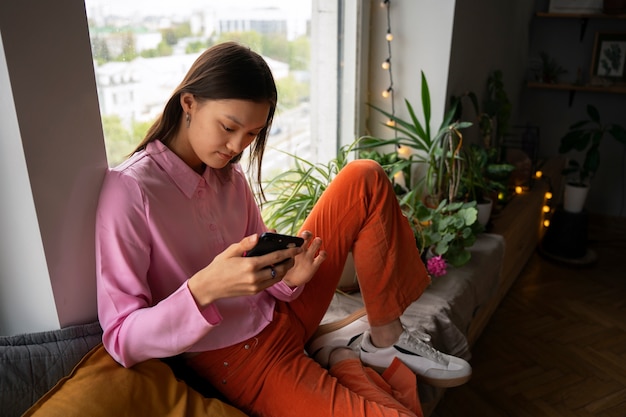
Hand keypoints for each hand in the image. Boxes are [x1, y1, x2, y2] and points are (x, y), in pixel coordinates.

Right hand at [187, 234, 302, 307]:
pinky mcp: (254, 292)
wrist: (209, 286)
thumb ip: (245, 243)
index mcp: (250, 265)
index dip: (288, 252)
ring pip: (277, 278)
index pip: (275, 258)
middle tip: (293, 254)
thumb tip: (258, 236)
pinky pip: (270, 283)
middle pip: (280, 269)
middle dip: (289, 261)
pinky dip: (276, 276)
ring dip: (284, 269)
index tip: (297, 247)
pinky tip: (275, 269)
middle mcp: (255, 277)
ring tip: (287, 261)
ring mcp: (255, 286)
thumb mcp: (230, 251)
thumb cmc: (219, 266)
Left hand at [281, 231, 326, 287]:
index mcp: (295, 245)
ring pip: (316, 245)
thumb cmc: (284, 265)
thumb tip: (272, 231)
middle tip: (305, 236)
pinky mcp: (314, 265)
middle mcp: (303, 249)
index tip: (299, 235)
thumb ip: (276, 244)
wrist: (288, 279)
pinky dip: (323, 254)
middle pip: (309, 237)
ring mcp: (309, 256)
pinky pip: (321, 258)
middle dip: (308, 234)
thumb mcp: (280, 255)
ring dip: (317, 242)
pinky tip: (321, 253)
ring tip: (317, 241)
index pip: (301, 235)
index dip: (302, 233)